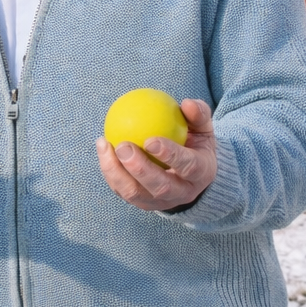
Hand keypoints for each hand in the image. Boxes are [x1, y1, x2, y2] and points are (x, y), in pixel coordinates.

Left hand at [96, 98, 216, 210]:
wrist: (192, 175)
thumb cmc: (195, 144)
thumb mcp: (203, 129)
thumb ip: (198, 115)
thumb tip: (187, 103)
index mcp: (201, 173)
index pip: (188, 167)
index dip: (170, 155)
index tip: (150, 140)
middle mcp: (182, 192)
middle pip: (160, 187)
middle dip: (139, 168)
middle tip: (123, 146)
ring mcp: (161, 202)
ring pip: (135, 193)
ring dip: (116, 172)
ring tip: (104, 146)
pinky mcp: (143, 203)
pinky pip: (122, 191)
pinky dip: (110, 172)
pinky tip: (102, 149)